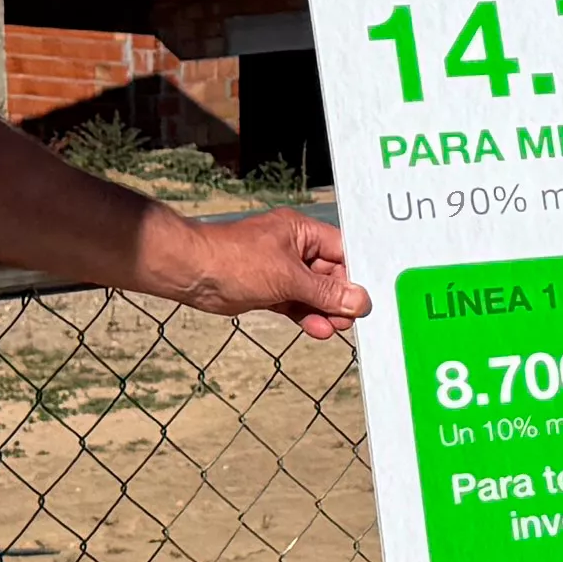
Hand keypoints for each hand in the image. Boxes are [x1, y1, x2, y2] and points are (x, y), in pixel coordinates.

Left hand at [148, 205, 368, 333]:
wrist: (193, 273)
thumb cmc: (236, 260)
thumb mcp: (289, 277)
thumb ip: (326, 292)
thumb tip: (359, 302)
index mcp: (302, 232)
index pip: (342, 251)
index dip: (357, 273)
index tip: (370, 296)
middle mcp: (294, 248)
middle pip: (330, 274)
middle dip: (341, 297)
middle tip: (353, 318)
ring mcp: (281, 270)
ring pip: (314, 293)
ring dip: (326, 311)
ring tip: (337, 329)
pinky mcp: (270, 290)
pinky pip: (297, 304)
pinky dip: (307, 316)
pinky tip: (318, 329)